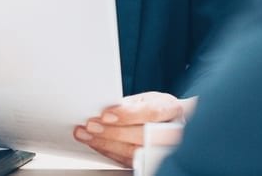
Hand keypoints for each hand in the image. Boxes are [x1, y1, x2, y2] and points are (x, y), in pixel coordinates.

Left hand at [73, 91, 194, 166]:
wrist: (175, 125)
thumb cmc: (160, 108)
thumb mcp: (150, 98)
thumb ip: (131, 103)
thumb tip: (106, 108)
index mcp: (172, 110)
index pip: (151, 113)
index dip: (128, 114)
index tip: (106, 114)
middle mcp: (171, 132)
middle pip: (140, 135)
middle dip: (112, 131)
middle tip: (91, 126)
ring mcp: (162, 150)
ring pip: (132, 152)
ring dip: (105, 144)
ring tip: (86, 135)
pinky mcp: (149, 162)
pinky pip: (126, 160)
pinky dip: (108, 151)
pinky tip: (95, 144)